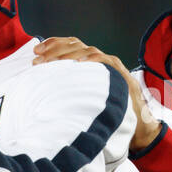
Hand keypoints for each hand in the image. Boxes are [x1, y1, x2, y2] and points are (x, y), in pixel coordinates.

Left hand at [33, 37, 160, 151]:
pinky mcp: (121, 74)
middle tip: (38, 59)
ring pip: (88, 51)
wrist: (135, 126)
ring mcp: (110, 65)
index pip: (69, 46)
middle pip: (75, 45)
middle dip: (54, 50)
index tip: (36, 52)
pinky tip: (80, 64)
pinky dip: (93, 60)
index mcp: (88, 64)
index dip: (52, 45)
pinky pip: (106, 62)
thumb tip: (41, 91)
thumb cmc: (106, 113)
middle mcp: (98, 60)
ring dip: (69, 55)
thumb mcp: (80, 100)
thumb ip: (67, 91)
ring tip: (53, 63)